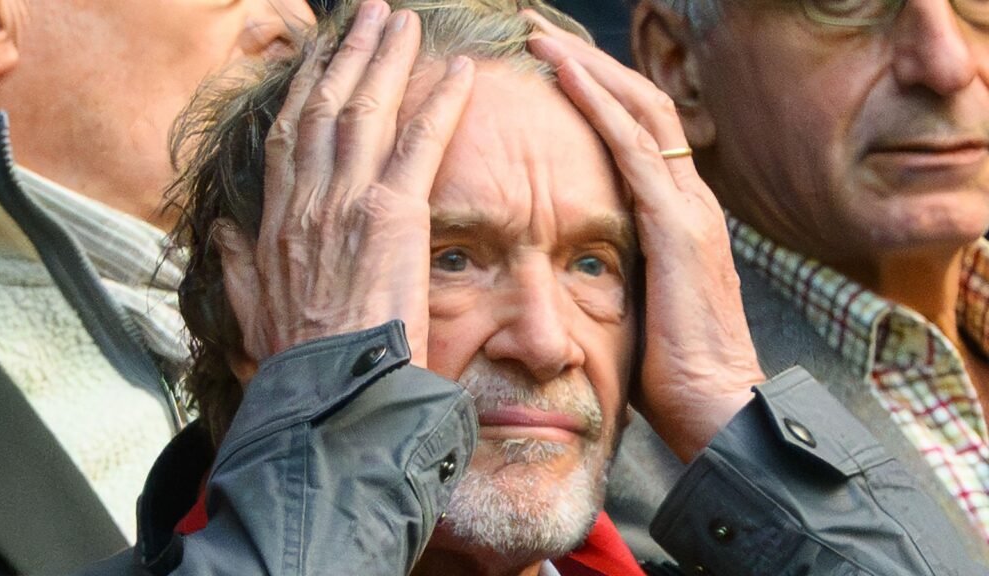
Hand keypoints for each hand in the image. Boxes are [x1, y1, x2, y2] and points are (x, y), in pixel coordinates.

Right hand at [217, 0, 474, 367]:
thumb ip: (234, 264)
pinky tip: (460, 70)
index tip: (321, 53)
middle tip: (370, 14)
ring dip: (387, 58)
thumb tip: (218, 229)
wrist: (326, 391)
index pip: (292, 134)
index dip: (307, 86)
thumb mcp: (248, 308)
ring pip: (367, 109)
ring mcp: (348, 201)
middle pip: (327, 105)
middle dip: (349, 53)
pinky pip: (420, 142)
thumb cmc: (295, 360)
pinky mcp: (393, 214)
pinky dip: (441, 102)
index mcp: (277, 218)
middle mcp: (308, 197)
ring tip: (402, 21)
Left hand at [526, 12, 762, 460]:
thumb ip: (614, 271)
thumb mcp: (635, 307)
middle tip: (538, 33)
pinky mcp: (678, 228)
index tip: (551, 69)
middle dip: (589, 64)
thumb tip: (570, 266)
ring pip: (639, 111)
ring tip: (541, 38)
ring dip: (588, 68)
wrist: (717, 412)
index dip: (598, 93)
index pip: (638, 133)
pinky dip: (598, 105)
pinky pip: (633, 149)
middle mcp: (690, 200)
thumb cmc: (671, 374)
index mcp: (678, 217)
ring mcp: (690, 209)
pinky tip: (564, 74)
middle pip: (641, 105)